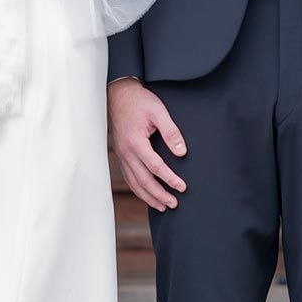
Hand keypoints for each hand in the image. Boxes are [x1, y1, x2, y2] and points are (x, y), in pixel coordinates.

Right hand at [108, 79, 187, 210]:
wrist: (118, 94)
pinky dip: (138, 189)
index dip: (170, 179)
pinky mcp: (121, 154)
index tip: (183, 187)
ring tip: (163, 206)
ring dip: (148, 197)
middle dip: (159, 195)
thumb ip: (171, 132)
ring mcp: (121, 155)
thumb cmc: (139, 101)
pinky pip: (129, 177)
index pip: (155, 167)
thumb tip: (181, 153)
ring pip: (134, 183)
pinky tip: (147, 194)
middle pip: (143, 181)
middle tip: (174, 204)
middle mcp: (126, 152)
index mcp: (136, 142)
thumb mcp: (159, 111)